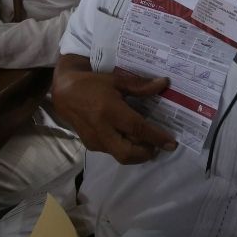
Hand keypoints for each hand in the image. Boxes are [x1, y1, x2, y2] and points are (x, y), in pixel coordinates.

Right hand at [51, 69, 174, 163]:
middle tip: (158, 145)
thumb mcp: (116, 80)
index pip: (137, 129)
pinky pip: (112, 152)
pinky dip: (125, 148)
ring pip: (121, 155)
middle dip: (146, 153)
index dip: (156, 137)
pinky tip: (130, 138)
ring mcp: (94, 140)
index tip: (171, 143)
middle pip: (128, 153)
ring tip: (147, 142)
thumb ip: (140, 85)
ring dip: (137, 152)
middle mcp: (101, 129)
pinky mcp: (91, 145)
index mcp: (109, 111)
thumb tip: (164, 84)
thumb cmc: (92, 83)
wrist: (64, 93)